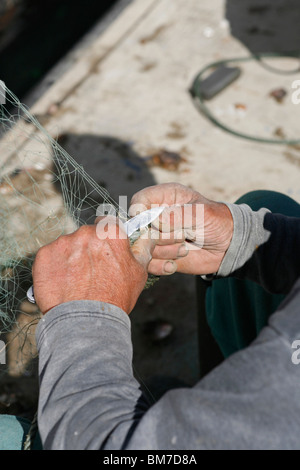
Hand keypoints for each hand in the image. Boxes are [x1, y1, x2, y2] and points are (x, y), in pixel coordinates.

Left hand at [32, 217, 154, 314]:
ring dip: (70, 257)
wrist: (86, 321)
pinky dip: (54, 267)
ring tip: (76, 281)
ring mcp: (63, 243)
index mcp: (110, 233)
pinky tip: (62, 283)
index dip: (105, 236)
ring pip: (67, 245)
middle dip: (87, 248)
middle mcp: (85, 233)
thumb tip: (148, 237)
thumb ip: (142, 250)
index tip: (104, 249)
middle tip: (91, 271)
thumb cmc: (115, 298)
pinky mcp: (44, 255)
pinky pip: (50, 256)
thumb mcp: (138, 273)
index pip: (106, 223)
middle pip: (86, 235)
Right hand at [129, 183, 232, 275]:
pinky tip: (175, 263)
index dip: (139, 211)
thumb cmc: (216, 222)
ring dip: (164, 251)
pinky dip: (161, 266)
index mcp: (165, 197)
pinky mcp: (158, 255)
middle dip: (158, 236)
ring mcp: (155, 237)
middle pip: (138, 227)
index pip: (139, 200)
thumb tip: (155, 221)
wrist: (226, 246)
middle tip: (181, 238)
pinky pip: (148, 264)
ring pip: (143, 247)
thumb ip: (179, 215)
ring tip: (184, 249)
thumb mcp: (201, 214)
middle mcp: (156, 216)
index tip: (149, 223)